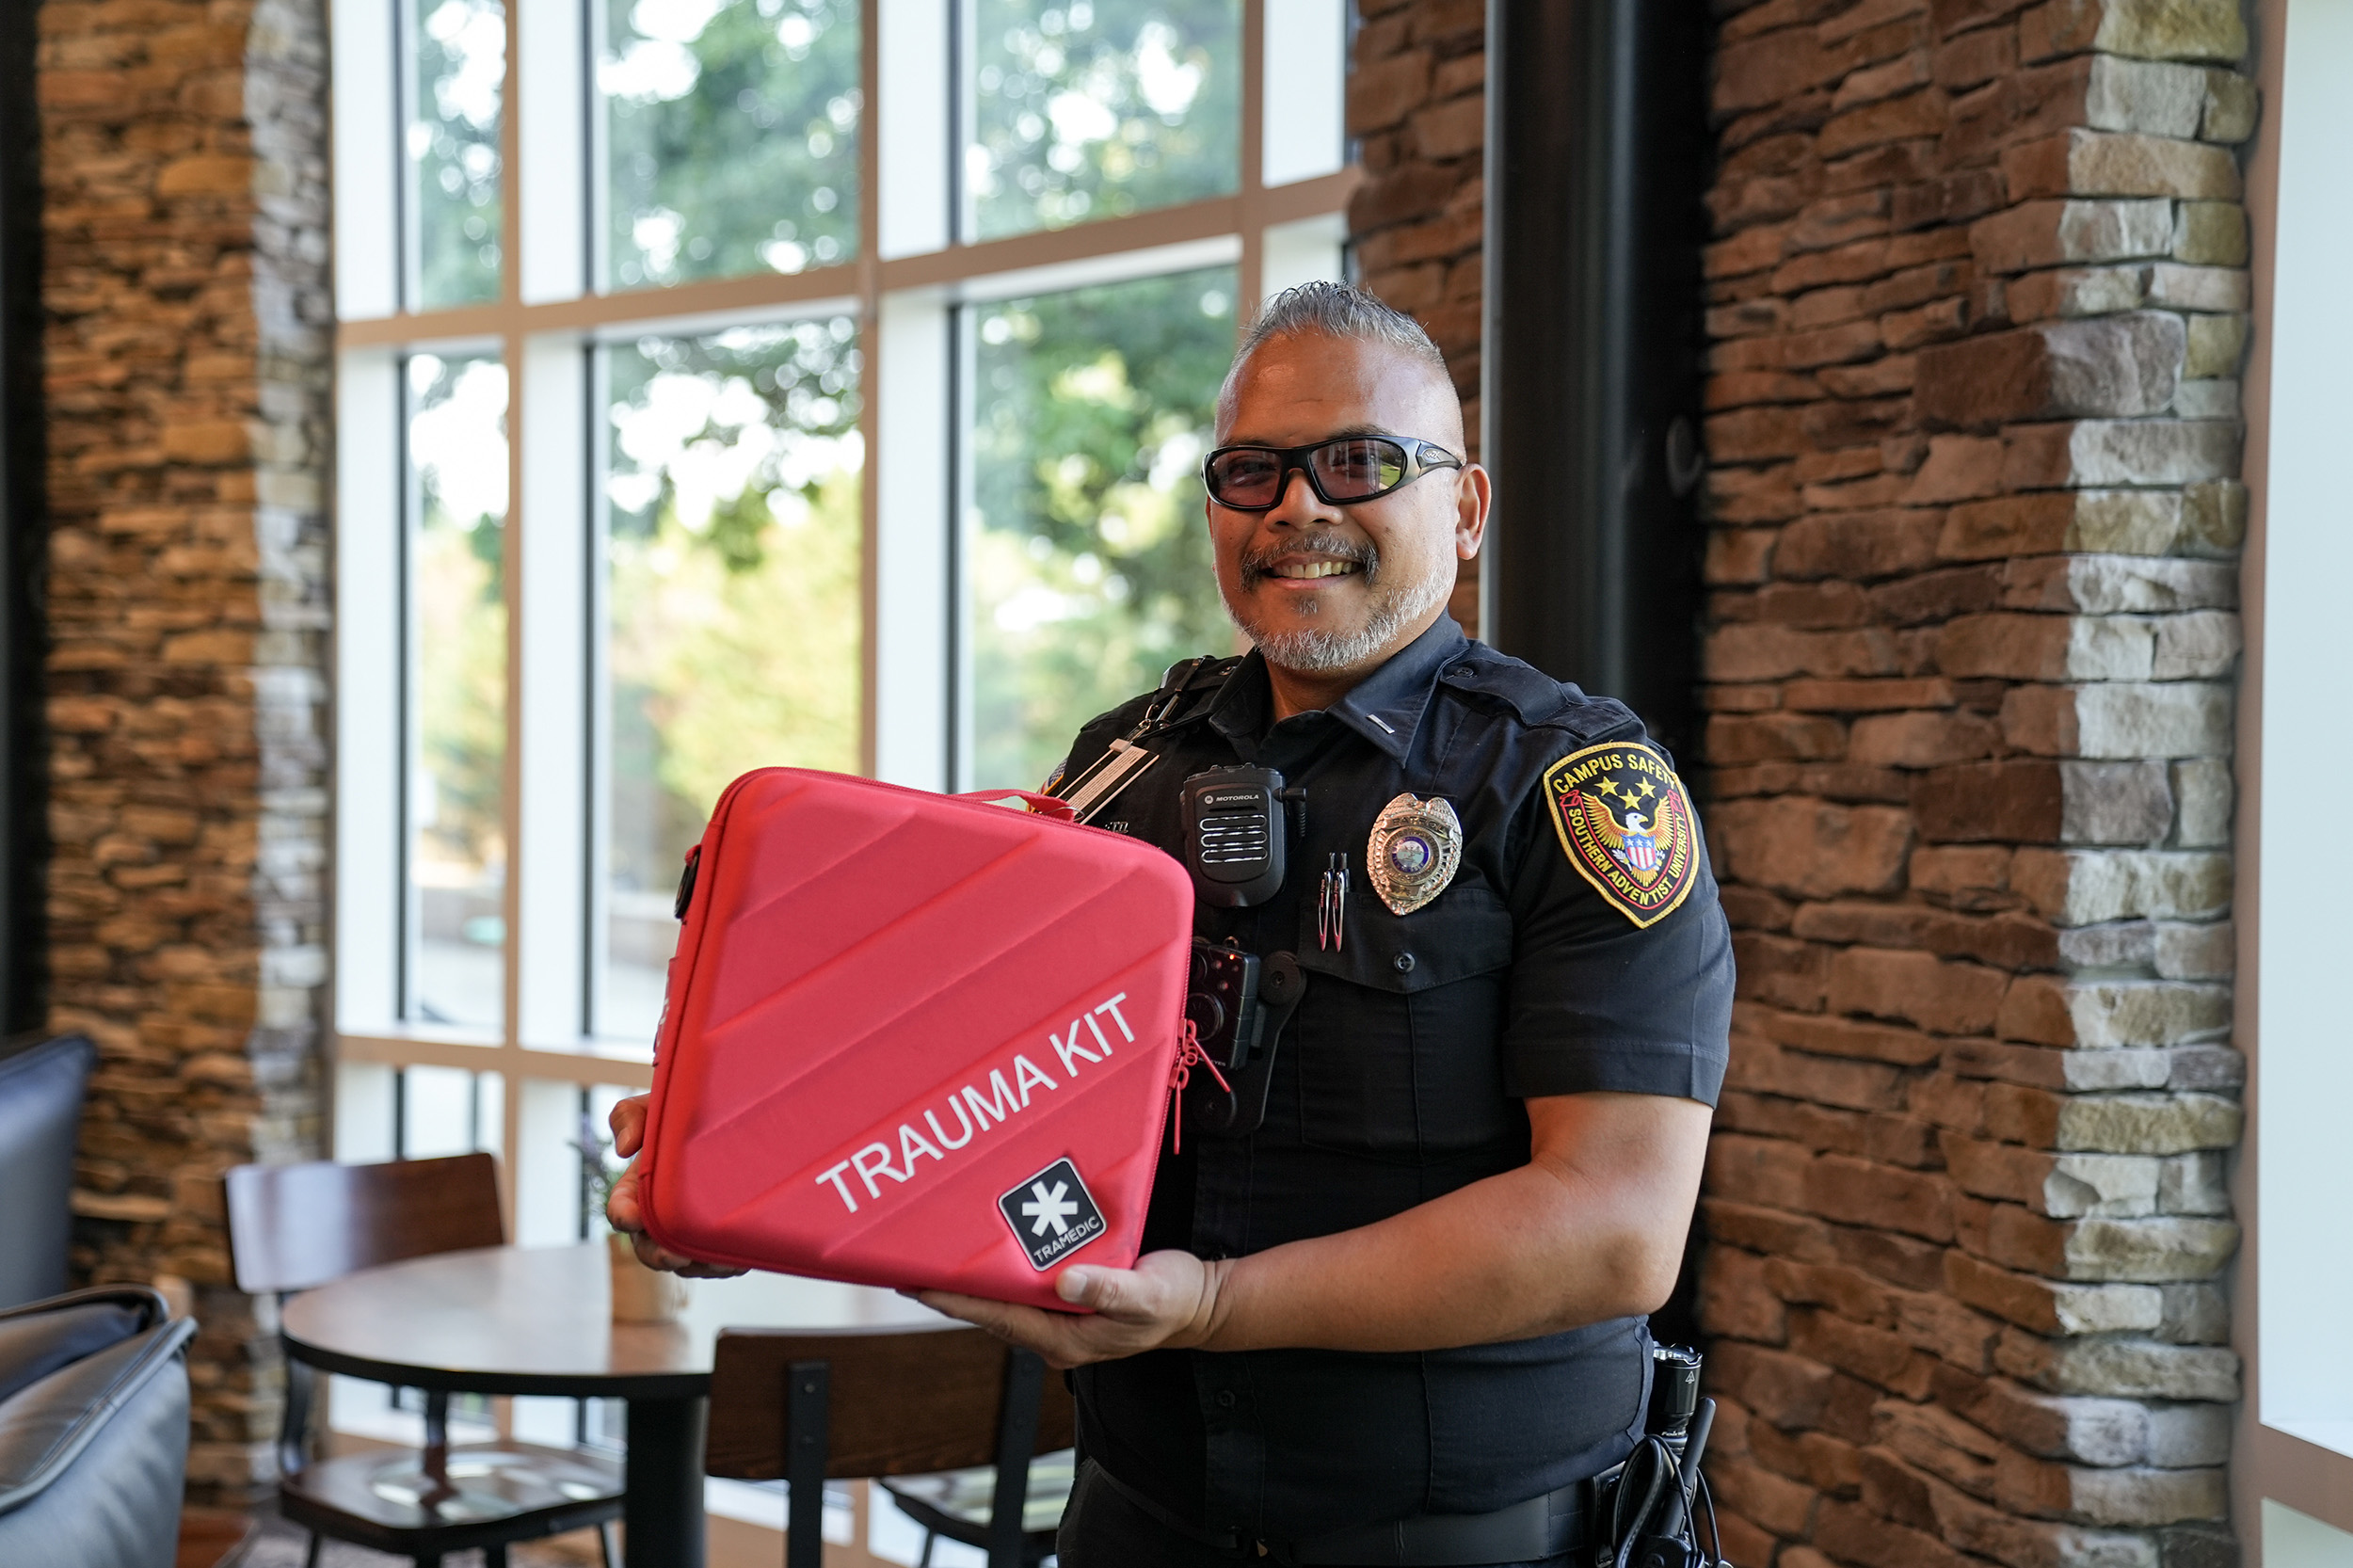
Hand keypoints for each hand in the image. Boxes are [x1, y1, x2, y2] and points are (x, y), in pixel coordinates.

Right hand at [605, 1094, 745, 1278]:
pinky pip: (718, 1263)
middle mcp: (660, 1218)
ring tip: (715, 1259)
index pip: (621, 1211)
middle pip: (649, 1250)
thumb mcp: (655, 1106)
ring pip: (686, 1263)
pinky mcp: (719, 1242)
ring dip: (697, 1265)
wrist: (731, 1118)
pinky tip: (737, 1257)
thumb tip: (624, 1148)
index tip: (633, 1217)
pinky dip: (725, 1264)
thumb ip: (631, 1116)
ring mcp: (688, 1233)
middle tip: (676, 1254)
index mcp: (637, 1190)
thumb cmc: (685, 1113)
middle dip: (659, 1256)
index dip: (624, 1216)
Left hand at [916, 1251, 1229, 1369]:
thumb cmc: (1175, 1301)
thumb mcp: (1147, 1294)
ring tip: (934, 1253)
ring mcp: (1059, 1317)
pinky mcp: (1067, 1298)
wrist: (1199, 1303)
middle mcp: (1054, 1332)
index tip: (920, 1287)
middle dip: (952, 1290)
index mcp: (1065, 1339)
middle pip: (991, 1311)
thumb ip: (1109, 1289)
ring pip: (1004, 1298)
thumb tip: (1067, 1279)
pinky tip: (985, 1247)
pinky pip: (1025, 1285)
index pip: (999, 1319)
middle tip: (910, 1264)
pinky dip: (1001, 1267)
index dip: (958, 1303)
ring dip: (973, 1278)